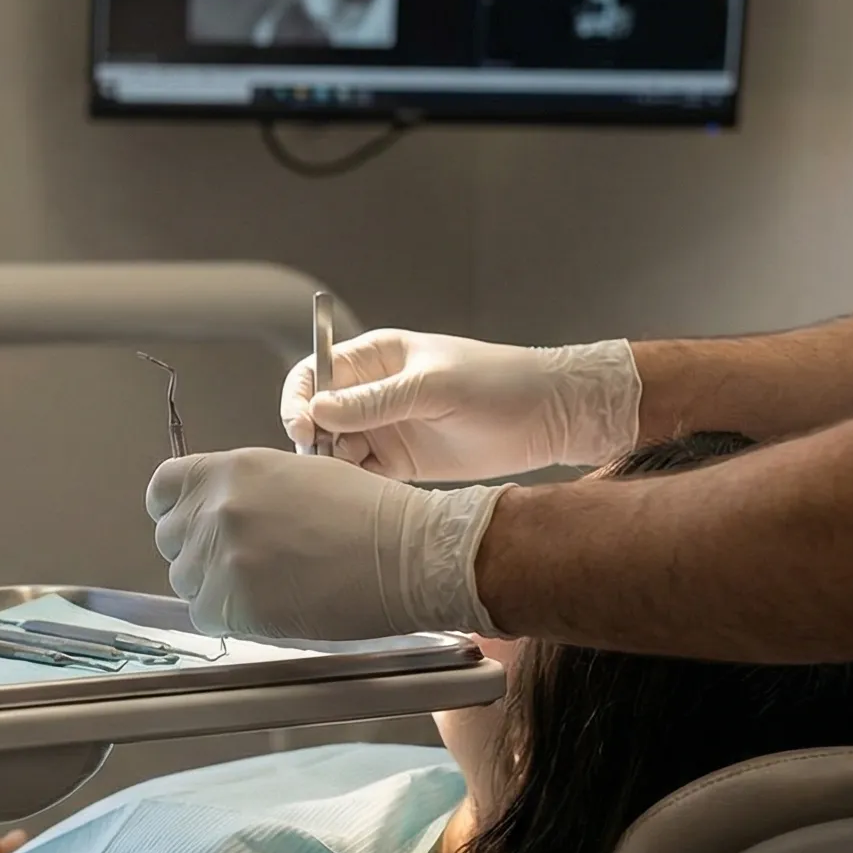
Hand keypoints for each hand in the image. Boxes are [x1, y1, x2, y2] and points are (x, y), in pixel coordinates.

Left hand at [147, 448, 505, 640]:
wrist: (410, 555)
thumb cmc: (369, 513)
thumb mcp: (296, 474)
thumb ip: (244, 489)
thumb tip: (214, 509)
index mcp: (231, 470)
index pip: (163, 489)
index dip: (175, 509)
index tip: (191, 524)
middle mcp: (216, 509)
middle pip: (171, 538)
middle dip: (199, 550)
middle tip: (247, 560)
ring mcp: (221, 557)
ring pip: (185, 579)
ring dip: (214, 585)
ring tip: (267, 582)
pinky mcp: (234, 603)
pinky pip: (205, 614)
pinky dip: (228, 616)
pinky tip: (269, 605)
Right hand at [281, 330, 640, 480]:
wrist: (552, 417)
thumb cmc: (499, 383)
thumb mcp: (435, 386)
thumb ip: (376, 401)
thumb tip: (318, 411)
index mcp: (375, 359)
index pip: (315, 374)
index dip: (300, 399)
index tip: (303, 427)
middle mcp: (372, 393)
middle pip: (318, 416)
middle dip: (312, 438)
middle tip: (324, 461)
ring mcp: (385, 428)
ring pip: (335, 449)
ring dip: (332, 466)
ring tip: (348, 479)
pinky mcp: (400, 462)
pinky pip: (361, 474)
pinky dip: (354, 485)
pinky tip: (363, 493)